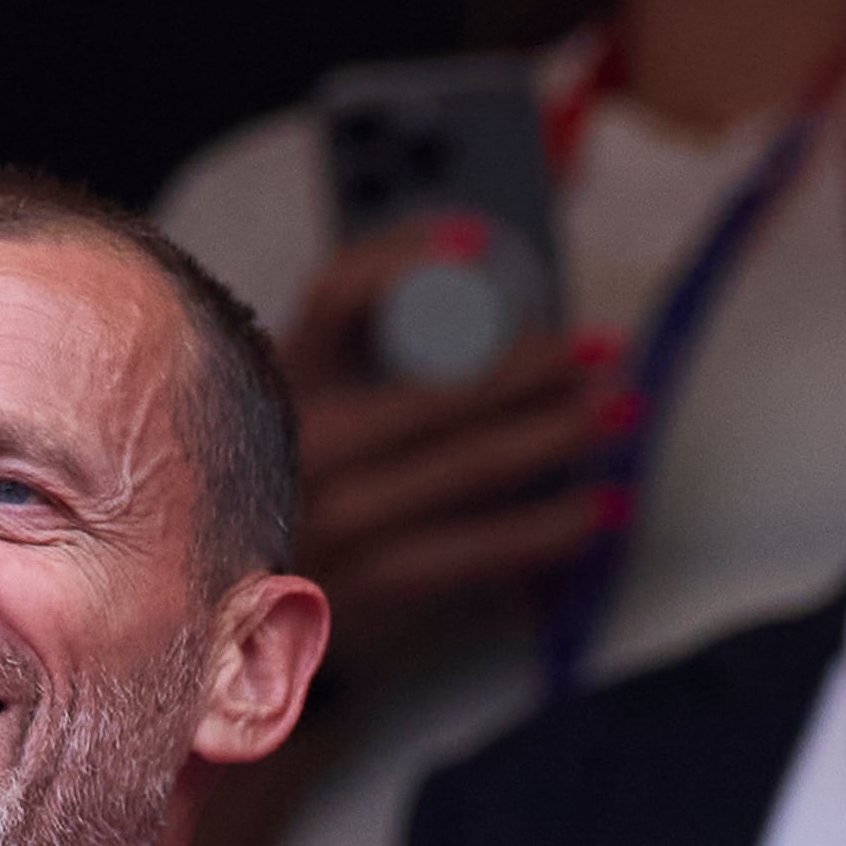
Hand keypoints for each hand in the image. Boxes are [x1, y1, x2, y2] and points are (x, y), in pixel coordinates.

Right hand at [280, 220, 616, 655]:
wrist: (225, 604)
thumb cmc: (292, 480)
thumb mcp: (298, 394)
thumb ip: (359, 334)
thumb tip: (471, 254)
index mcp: (280, 379)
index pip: (338, 294)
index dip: (408, 263)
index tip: (481, 240)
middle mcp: (296, 446)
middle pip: (432, 391)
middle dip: (531, 367)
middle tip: (602, 351)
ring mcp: (328, 521)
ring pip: (464, 468)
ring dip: (554, 437)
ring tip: (620, 414)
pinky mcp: (364, 587)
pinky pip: (472, 553)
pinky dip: (543, 531)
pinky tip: (599, 511)